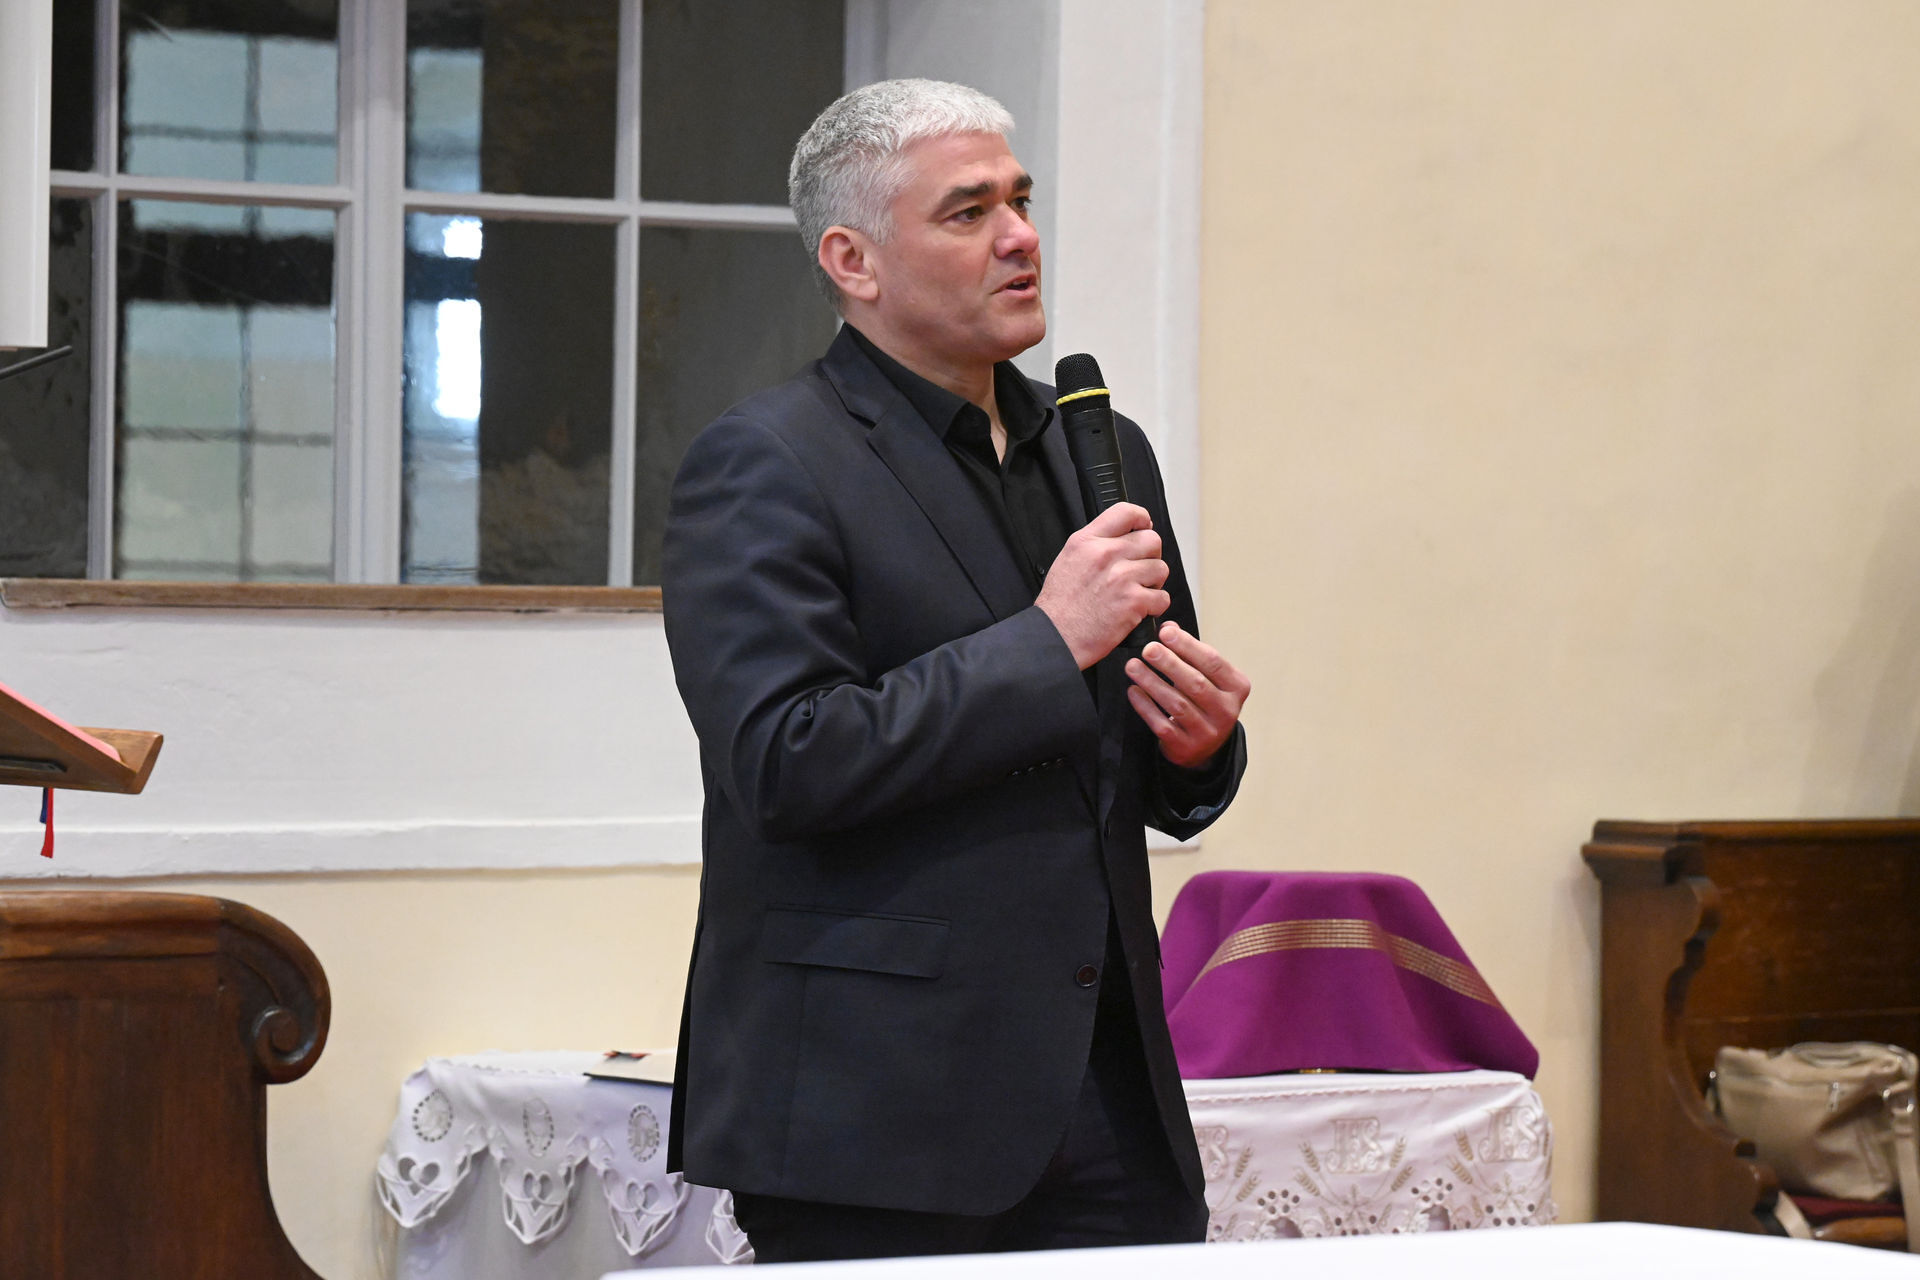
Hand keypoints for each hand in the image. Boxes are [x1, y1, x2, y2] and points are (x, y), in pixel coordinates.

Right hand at [1035, 503, 1170, 669]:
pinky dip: (1155, 606)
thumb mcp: (1068, 560)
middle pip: (1152, 540)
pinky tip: (1139, 610)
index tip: (1144, 528)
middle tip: (1139, 570)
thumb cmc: (1060, 606)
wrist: (1056, 637)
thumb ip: (1095, 544)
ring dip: (1154, 582)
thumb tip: (1122, 537)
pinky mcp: (1133, 602)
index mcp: (1087, 541)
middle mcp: (1106, 555)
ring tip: (1137, 592)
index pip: (1126, 512)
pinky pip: (1162, 597)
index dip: (1142, 520)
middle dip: (1150, 556)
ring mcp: (1121, 578)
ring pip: (1161, 568)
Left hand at [1126, 621, 1250, 768]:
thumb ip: (1189, 651)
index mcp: (1237, 687)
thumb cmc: (1205, 701)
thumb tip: (1168, 627)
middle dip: (1170, 663)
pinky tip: (1134, 690)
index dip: (1188, 646)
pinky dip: (1146, 707)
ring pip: (1177, 705)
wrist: (1204, 747)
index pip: (1213, 662)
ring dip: (1152, 683)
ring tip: (1133, 666)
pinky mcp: (1185, 747)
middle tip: (1148, 649)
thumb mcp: (1207, 676)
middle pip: (1196, 683)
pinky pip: (1162, 725)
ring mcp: (1207, 732)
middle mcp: (1226, 711)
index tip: (1165, 632)